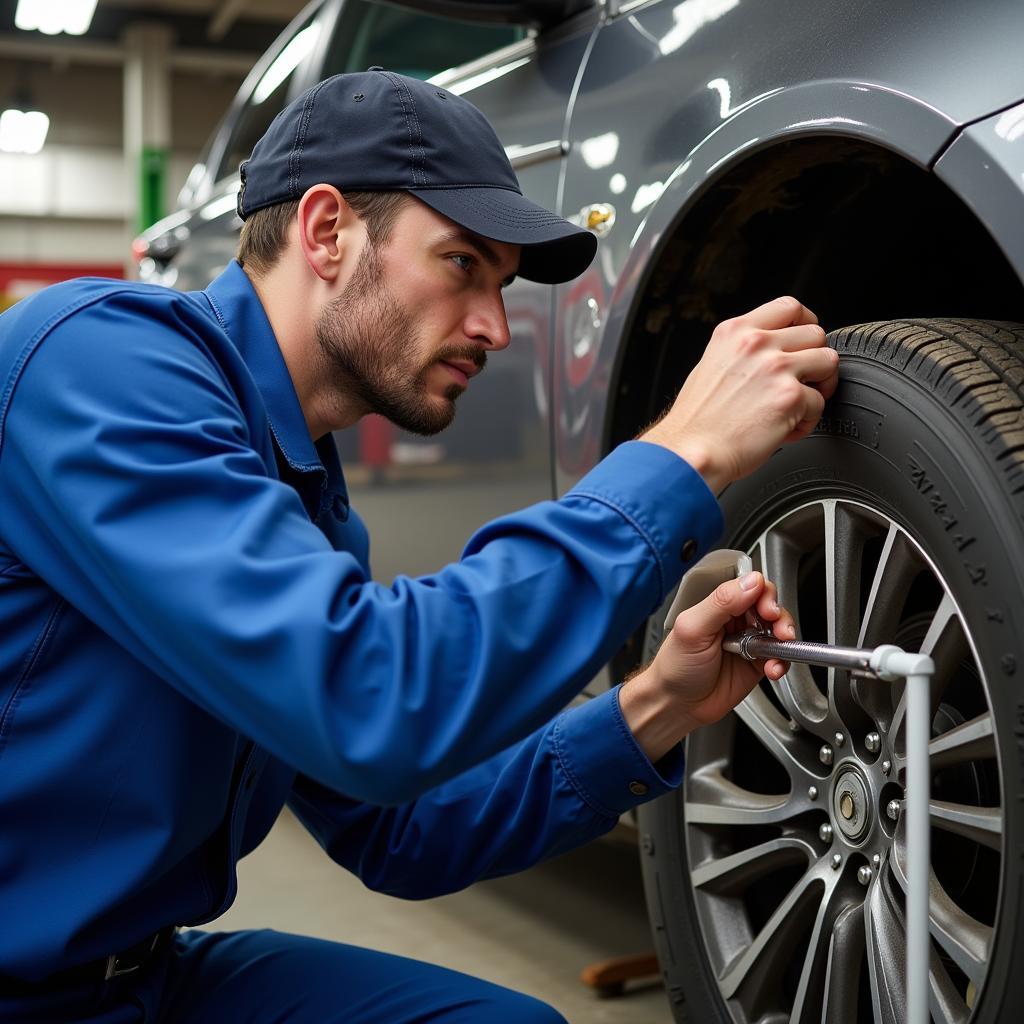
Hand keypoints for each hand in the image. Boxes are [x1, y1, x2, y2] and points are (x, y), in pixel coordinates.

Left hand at [618, 571, 794, 762]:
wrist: (677, 705)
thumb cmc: (675, 667)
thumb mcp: (693, 629)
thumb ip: (721, 603)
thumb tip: (750, 582)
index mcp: (718, 606)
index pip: (750, 587)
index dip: (764, 595)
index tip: (768, 609)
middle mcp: (735, 621)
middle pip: (770, 606)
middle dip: (780, 616)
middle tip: (778, 629)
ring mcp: (748, 642)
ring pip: (779, 630)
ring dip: (785, 638)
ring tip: (777, 649)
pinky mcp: (757, 664)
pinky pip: (780, 657)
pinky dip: (782, 662)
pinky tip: (772, 669)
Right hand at [640, 296, 838, 491]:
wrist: (692, 452)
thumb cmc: (697, 421)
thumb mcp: (711, 365)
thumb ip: (742, 351)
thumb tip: (771, 352)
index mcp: (734, 332)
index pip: (788, 306)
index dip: (805, 323)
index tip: (803, 342)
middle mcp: (756, 344)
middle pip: (815, 333)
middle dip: (814, 359)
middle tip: (802, 382)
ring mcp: (775, 367)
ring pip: (828, 361)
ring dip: (820, 385)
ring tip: (798, 405)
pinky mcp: (790, 396)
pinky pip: (819, 403)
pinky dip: (807, 421)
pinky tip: (784, 429)